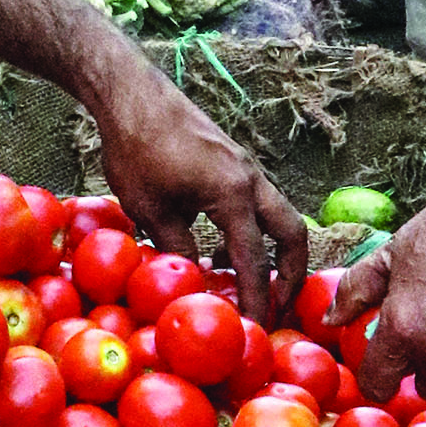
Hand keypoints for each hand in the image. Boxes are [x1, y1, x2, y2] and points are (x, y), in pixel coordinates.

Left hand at [94, 75, 307, 324]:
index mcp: (235, 196)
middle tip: (277, 308)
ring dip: (271, 252)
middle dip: (291, 275)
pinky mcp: (232, 163)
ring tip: (248, 285)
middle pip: (292, 235)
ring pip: (277, 216)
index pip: (255, 262)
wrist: (133, 95)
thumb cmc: (136, 151)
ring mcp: (245, 169)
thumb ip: (178, 249)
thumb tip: (195, 281)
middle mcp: (251, 181)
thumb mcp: (151, 211)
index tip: (256, 331)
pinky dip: (250, 231)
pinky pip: (256, 204)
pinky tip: (219, 249)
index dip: (256, 300)